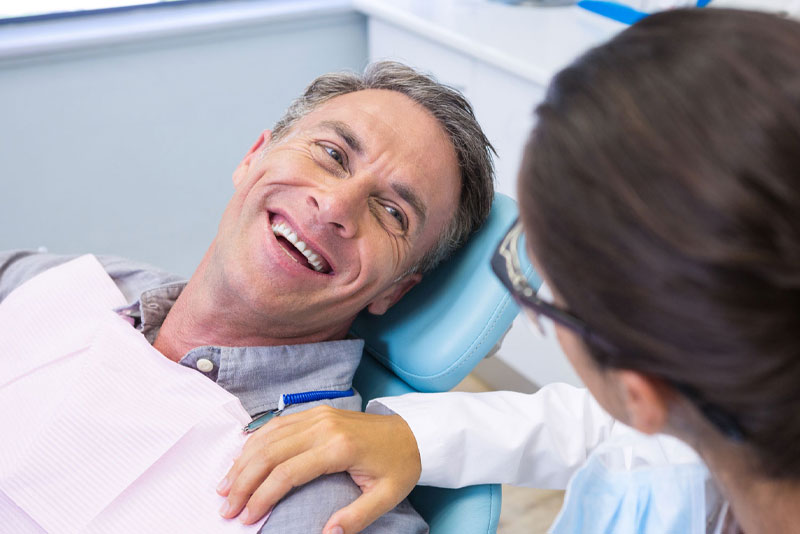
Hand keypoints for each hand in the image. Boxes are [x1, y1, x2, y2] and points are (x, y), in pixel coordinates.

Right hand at [216, 405, 421, 533]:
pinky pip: (277, 424)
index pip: (287, 472)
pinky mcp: (316, 411)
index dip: (262, 496)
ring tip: (225, 487)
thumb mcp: (387, 497)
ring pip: (268, 436)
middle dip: (243, 481)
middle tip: (226, 507)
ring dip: (243, 461)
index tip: (246, 518)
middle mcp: (323, 426)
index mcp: (339, 448)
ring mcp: (318, 415)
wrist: (414, 431)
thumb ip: (357, 517)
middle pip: (270, 452)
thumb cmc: (400, 466)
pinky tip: (242, 459)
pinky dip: (255, 441)